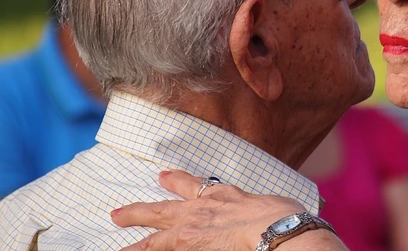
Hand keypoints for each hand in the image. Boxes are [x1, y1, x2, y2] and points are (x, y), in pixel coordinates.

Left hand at [111, 170, 305, 250]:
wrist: (277, 229)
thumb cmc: (282, 216)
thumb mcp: (268, 203)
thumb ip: (257, 207)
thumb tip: (271, 212)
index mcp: (221, 195)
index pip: (193, 185)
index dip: (176, 181)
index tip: (163, 176)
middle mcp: (202, 211)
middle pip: (162, 210)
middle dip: (138, 211)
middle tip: (116, 214)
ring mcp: (193, 233)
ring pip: (153, 240)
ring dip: (132, 245)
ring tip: (114, 248)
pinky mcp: (191, 247)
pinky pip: (161, 250)